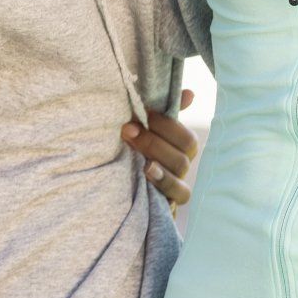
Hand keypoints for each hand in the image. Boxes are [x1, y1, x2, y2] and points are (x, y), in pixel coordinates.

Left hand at [123, 88, 198, 208]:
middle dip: (154, 141)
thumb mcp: (142, 127)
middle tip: (128, 131)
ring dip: (158, 161)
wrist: (107, 182)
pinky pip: (178, 197)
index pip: (186, 138)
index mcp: (177, 148)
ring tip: (138, 154)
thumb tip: (190, 94)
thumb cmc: (130, 147)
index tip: (144, 113)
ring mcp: (174, 186)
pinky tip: (148, 172)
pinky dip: (165, 184)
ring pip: (181, 175)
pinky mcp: (166, 203)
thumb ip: (163, 112)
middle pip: (183, 155)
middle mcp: (179, 168)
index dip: (167, 125)